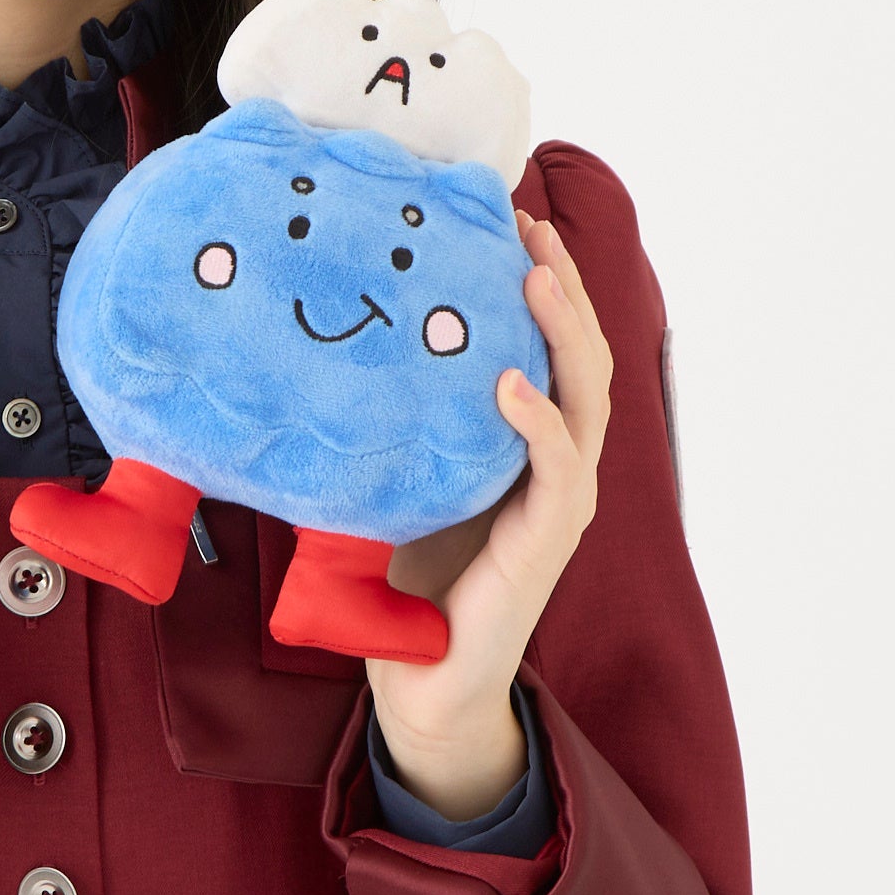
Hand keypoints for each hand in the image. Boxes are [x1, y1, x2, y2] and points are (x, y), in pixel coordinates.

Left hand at [366, 206, 613, 817]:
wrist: (421, 678)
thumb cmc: (407, 571)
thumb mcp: (393, 470)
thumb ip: (383, 414)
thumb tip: (310, 335)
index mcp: (522, 438)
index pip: (543, 343)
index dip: (537, 280)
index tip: (507, 216)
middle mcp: (553, 459)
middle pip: (578, 353)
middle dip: (561, 284)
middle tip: (530, 223)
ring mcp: (559, 499)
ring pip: (584, 397)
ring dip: (562, 334)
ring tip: (534, 278)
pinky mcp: (547, 542)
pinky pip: (557, 471)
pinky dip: (540, 424)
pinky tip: (513, 386)